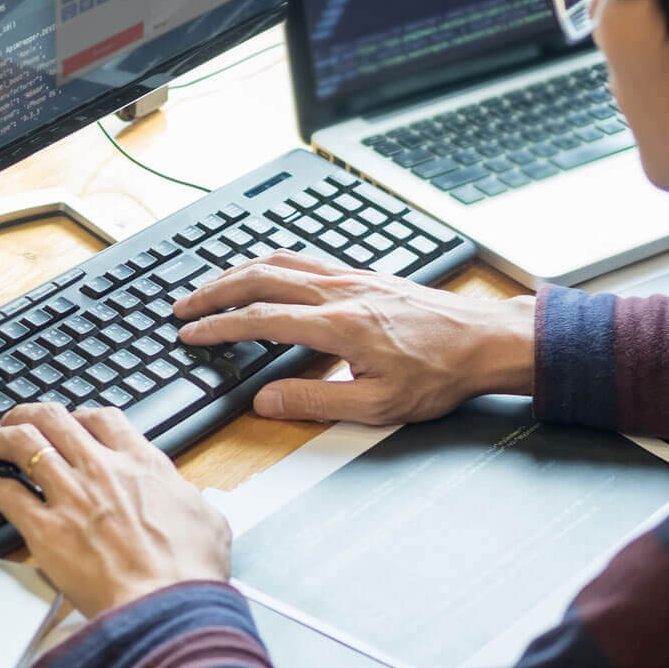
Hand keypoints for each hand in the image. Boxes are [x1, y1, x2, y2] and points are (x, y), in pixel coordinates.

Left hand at [0, 403, 230, 617]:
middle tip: (17, 420)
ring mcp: (71, 495)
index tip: (72, 421)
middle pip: (55, 419)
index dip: (82, 415)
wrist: (167, 605)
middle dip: (30, 414)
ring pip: (23, 444)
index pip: (104, 419)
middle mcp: (102, 469)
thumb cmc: (190, 572)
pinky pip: (2, 493)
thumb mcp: (207, 520)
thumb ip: (190, 500)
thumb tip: (193, 502)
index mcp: (143, 464)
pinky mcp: (45, 529)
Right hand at [173, 250, 535, 423]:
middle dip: (214, 292)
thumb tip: (265, 400)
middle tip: (183, 308)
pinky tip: (266, 274)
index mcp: (339, 325)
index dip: (218, 327)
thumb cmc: (439, 376)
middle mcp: (340, 292)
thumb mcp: (377, 407)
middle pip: (260, 278)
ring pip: (281, 262)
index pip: (260, 319)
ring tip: (211, 288)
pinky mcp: (365, 275)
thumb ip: (315, 403)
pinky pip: (305, 260)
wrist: (485, 342)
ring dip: (238, 272)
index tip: (190, 335)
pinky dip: (271, 264)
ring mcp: (352, 278)